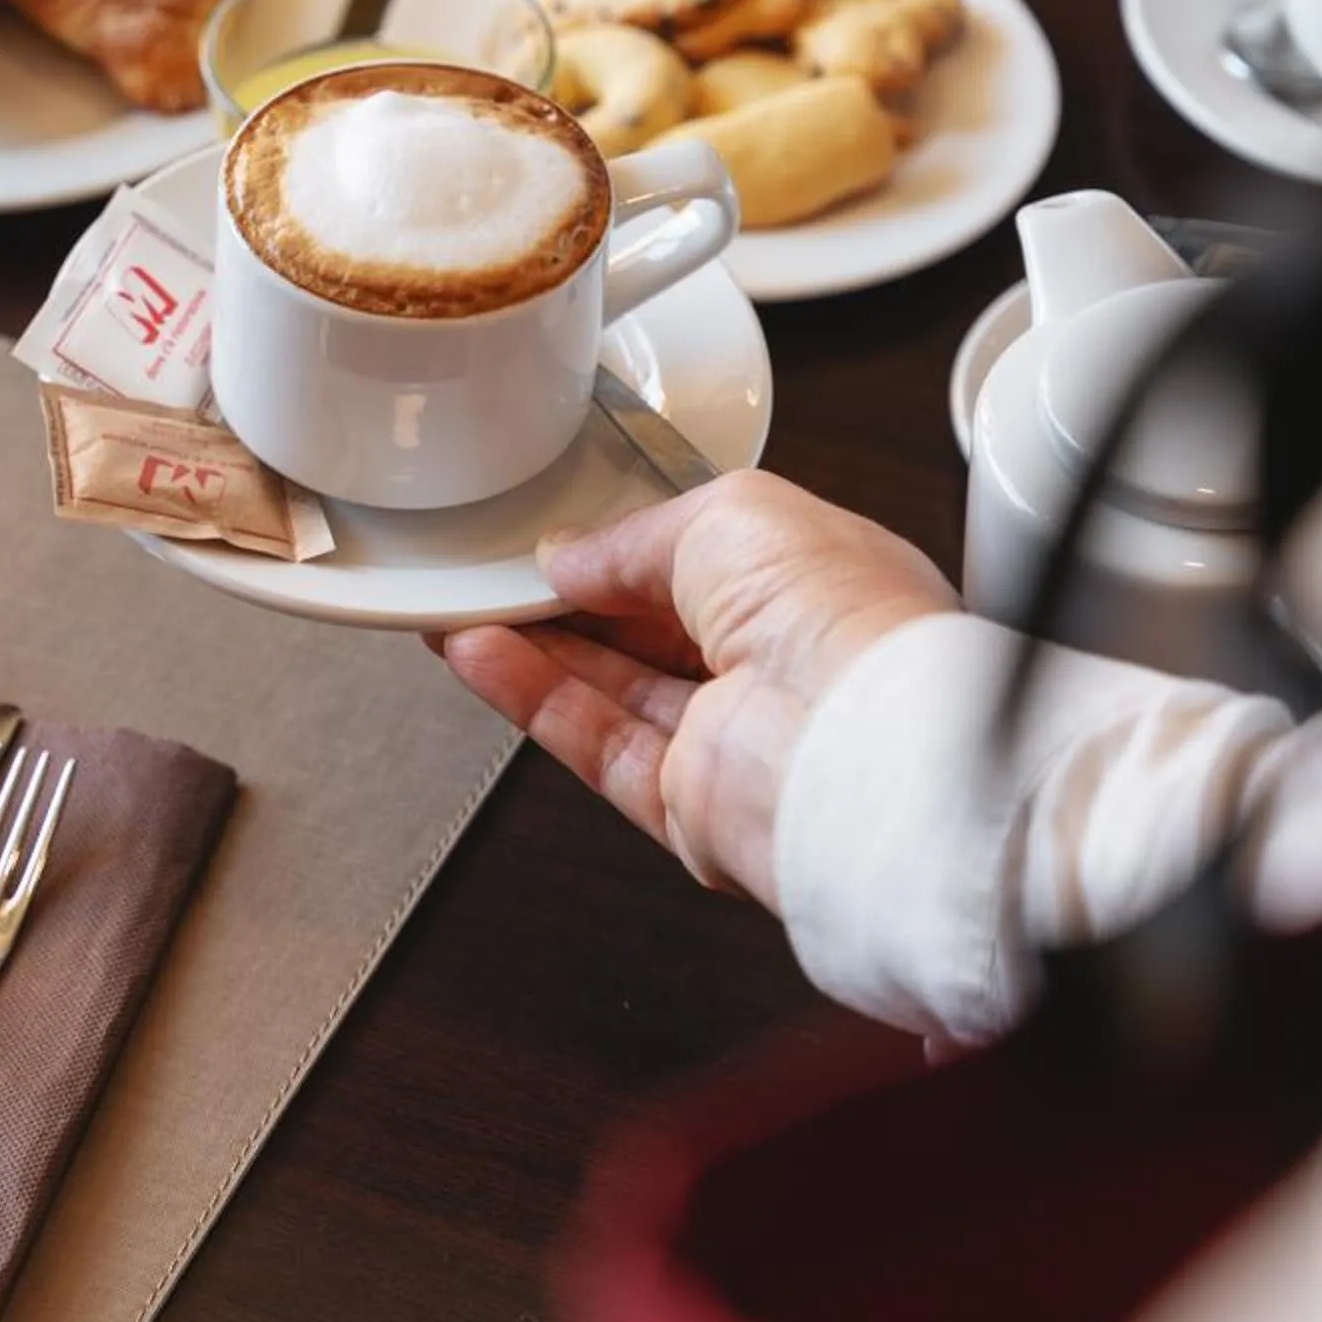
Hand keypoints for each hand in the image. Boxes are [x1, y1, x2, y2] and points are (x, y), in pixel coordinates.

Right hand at [438, 472, 955, 909]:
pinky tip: (476, 655)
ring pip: (614, 690)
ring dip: (532, 646)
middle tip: (489, 570)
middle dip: (567, 598)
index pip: (703, 563)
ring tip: (457, 608)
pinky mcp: (690, 807)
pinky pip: (595, 745)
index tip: (553, 532)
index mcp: (815, 588)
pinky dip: (532, 700)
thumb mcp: (727, 515)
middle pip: (649, 632)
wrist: (863, 750)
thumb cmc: (843, 618)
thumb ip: (635, 535)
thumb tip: (571, 553)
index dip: (625, 548)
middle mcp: (781, 669)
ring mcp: (735, 742)